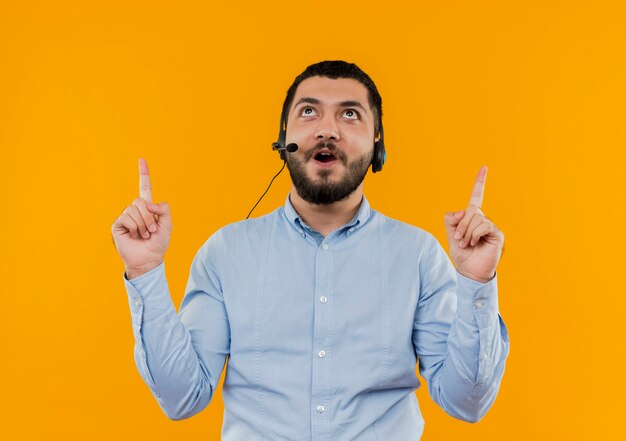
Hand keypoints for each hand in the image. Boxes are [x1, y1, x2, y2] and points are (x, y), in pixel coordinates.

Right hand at [111, 158, 172, 278]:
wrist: (148, 259)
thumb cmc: (158, 243)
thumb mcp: (168, 225)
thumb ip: (164, 209)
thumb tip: (148, 204)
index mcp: (148, 207)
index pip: (144, 187)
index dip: (143, 174)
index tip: (141, 160)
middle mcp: (135, 210)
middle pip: (141, 201)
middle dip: (150, 217)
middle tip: (152, 231)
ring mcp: (126, 216)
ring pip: (134, 210)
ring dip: (143, 225)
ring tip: (144, 235)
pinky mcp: (117, 224)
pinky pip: (126, 217)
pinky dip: (134, 227)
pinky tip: (134, 236)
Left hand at [443, 166, 503, 282]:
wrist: (470, 271)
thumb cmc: (462, 254)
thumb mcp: (450, 235)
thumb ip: (451, 220)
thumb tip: (462, 211)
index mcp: (473, 218)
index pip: (476, 196)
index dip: (480, 182)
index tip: (484, 167)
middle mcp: (483, 219)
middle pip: (470, 209)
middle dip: (461, 225)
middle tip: (459, 240)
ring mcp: (491, 226)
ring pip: (475, 217)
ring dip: (466, 232)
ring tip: (467, 244)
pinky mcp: (497, 233)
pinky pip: (483, 225)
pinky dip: (474, 234)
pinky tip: (474, 243)